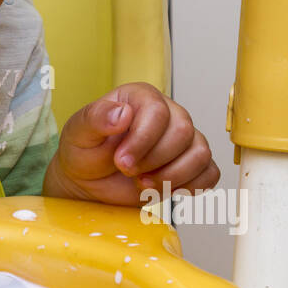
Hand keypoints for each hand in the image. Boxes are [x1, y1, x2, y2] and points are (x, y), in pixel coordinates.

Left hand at [45, 82, 218, 206]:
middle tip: (128, 172)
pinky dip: (189, 187)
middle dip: (154, 160)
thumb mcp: (78, 133)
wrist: (88, 181)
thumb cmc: (84, 152)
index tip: (121, 160)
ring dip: (172, 176)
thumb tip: (121, 113)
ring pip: (200, 153)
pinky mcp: (190, 165)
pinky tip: (162, 189)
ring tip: (143, 183)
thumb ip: (95, 118)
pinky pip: (209, 173)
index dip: (143, 140)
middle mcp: (167, 114)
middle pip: (183, 131)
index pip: (158, 112)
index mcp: (141, 98)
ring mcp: (182, 140)